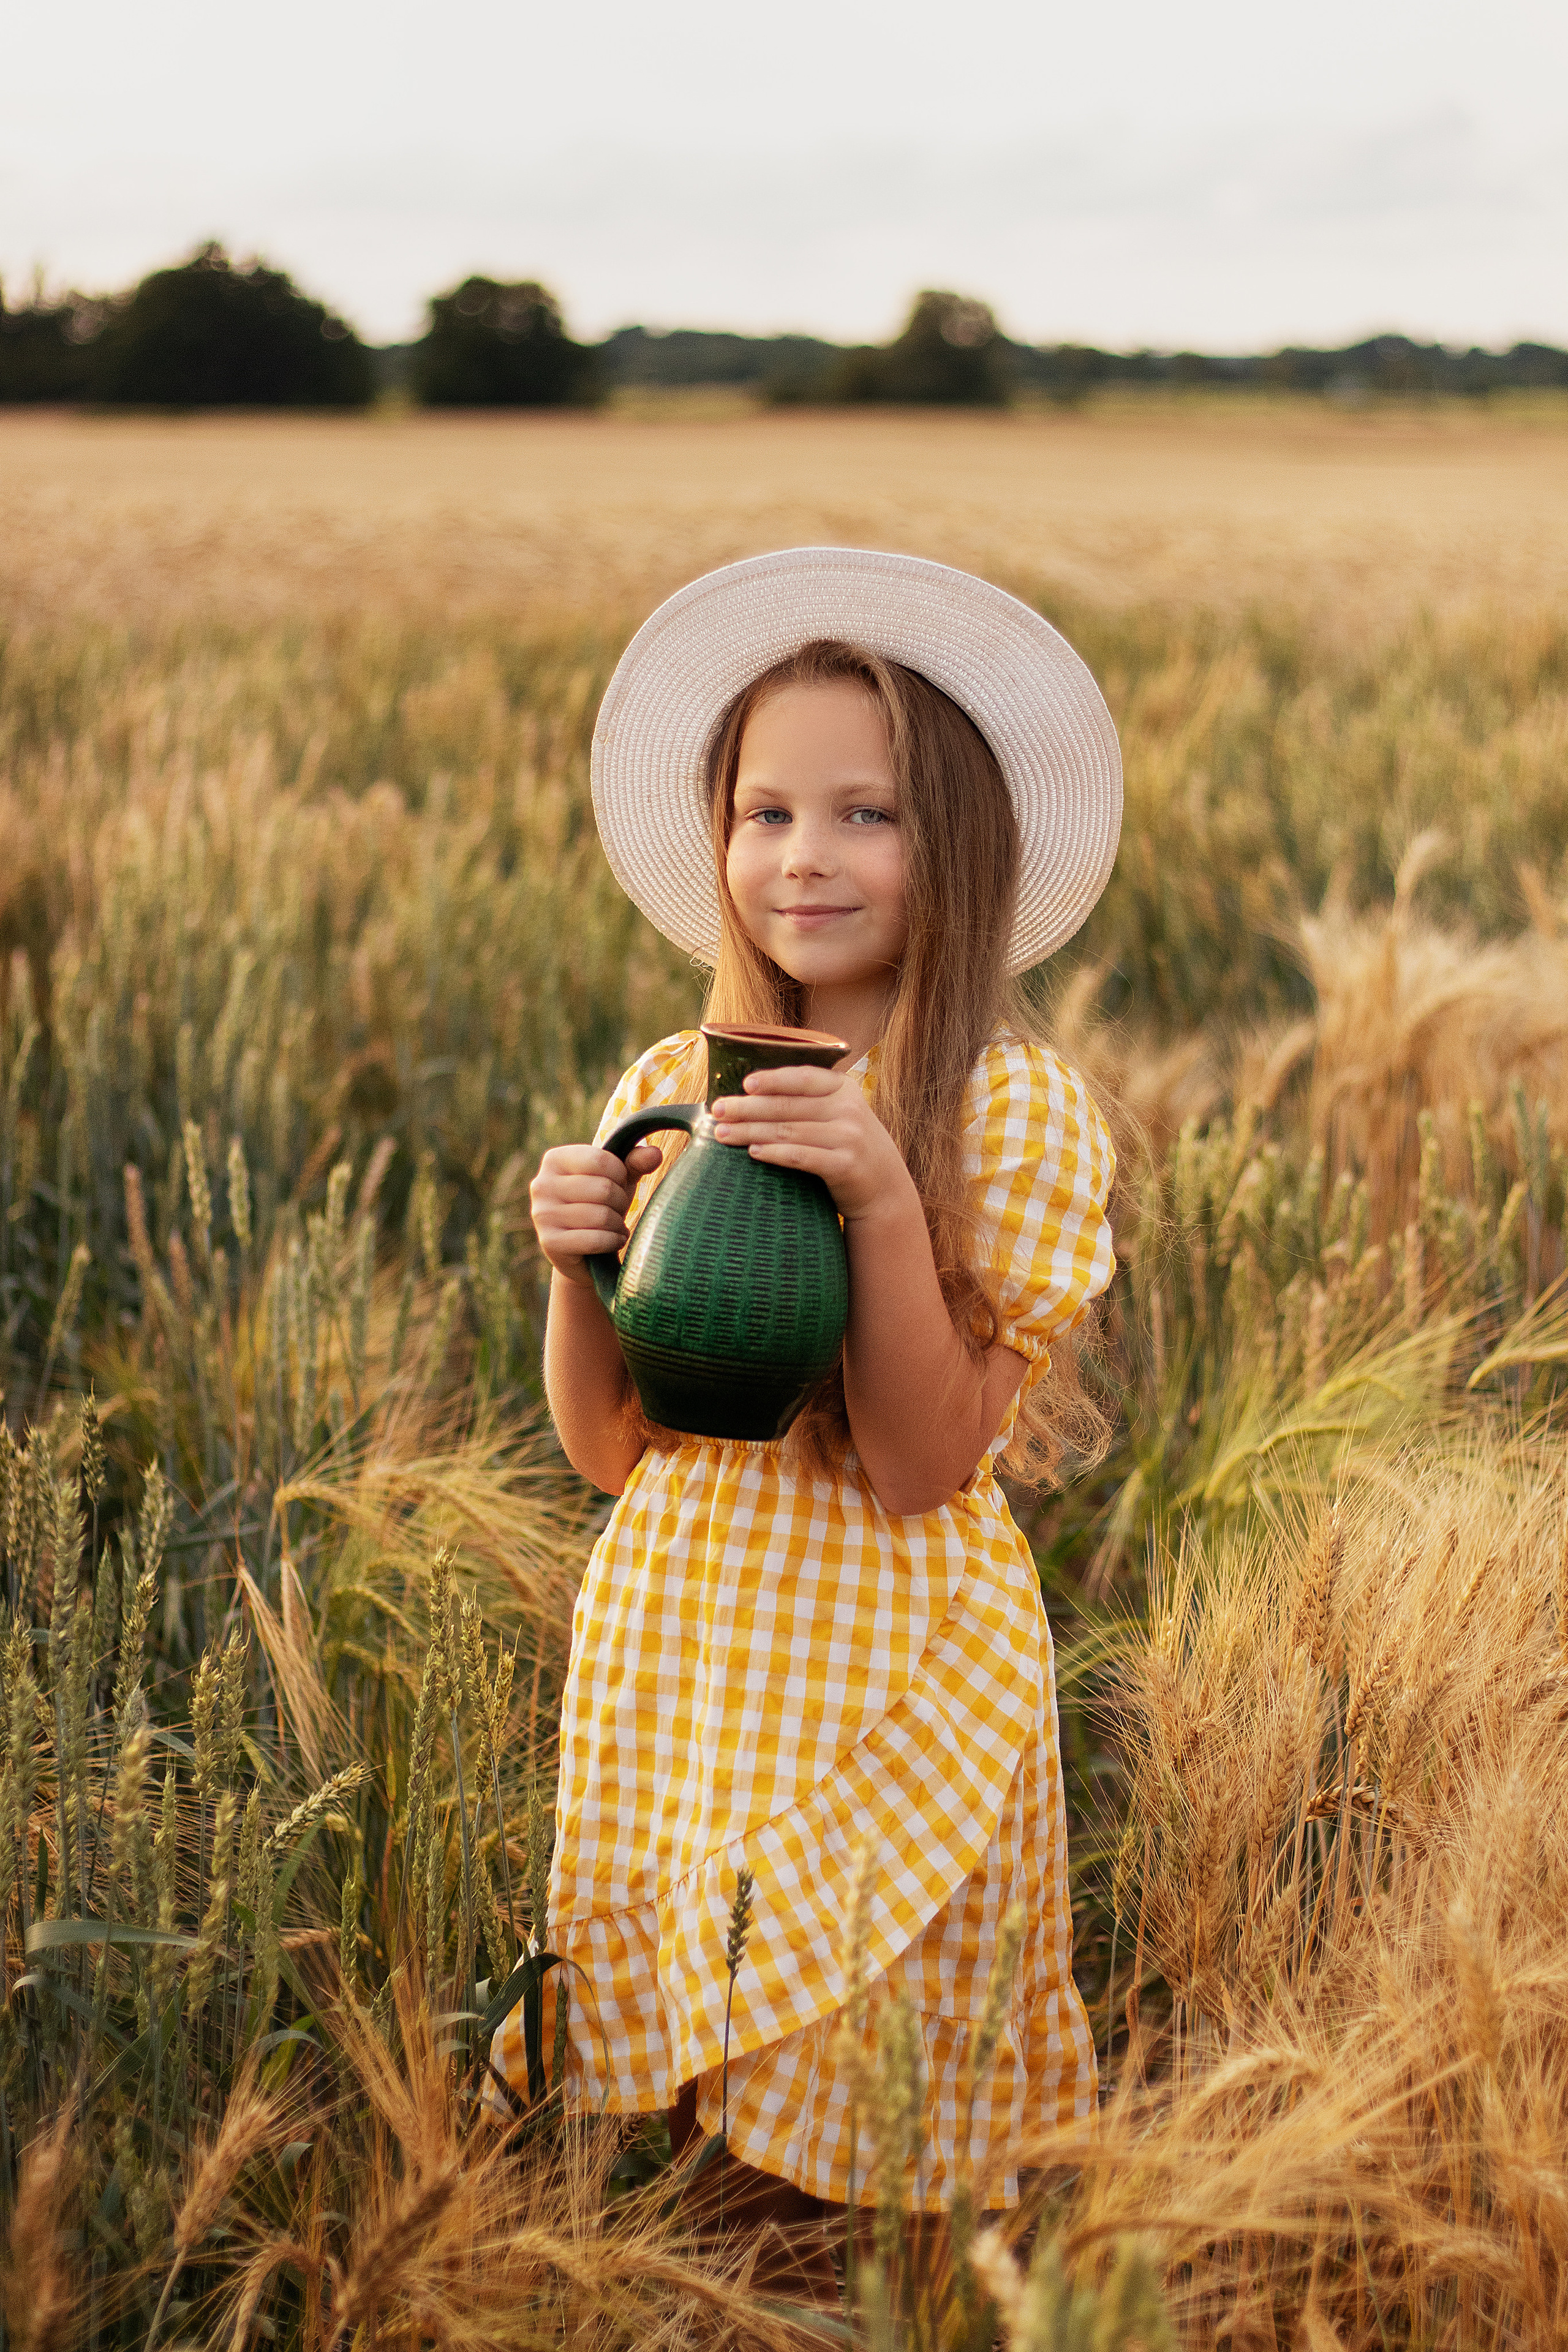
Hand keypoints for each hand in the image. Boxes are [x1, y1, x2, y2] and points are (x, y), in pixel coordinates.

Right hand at [530, 1141, 662, 1288]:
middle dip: (620, 1202)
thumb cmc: (602, 1205)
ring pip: (600, 1216)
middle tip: (617, 1210)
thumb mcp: (619, 1179)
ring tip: (615, 1226)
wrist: (586, 1252)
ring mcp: (542, 1215)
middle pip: (602, 1188)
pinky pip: (595, 1239)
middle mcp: (541, 1185)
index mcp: (554, 1160)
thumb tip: (656, 1153)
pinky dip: (612, 1241)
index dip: (620, 1174)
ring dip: (617, 1224)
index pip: (599, 1159)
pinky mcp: (549, 1242)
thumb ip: (635, 1161)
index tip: (618, 1184)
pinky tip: (613, 1241)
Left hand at [710, 1066, 913, 1223]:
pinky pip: (802, 1157)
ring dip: (751, 1131)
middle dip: (748, 1108)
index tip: (744, 1084)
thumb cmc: (847, 1145)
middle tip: (717, 1111)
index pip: (803, 1077)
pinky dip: (775, 1154)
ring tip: (722, 1134)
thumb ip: (807, 1101)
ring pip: (790, 1131)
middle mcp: (848, 1109)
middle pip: (788, 1106)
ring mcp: (849, 1137)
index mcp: (843, 1088)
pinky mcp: (845, 1165)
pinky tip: (753, 1152)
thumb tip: (750, 1092)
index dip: (773, 1079)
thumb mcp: (838, 1114)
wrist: (884, 1186)